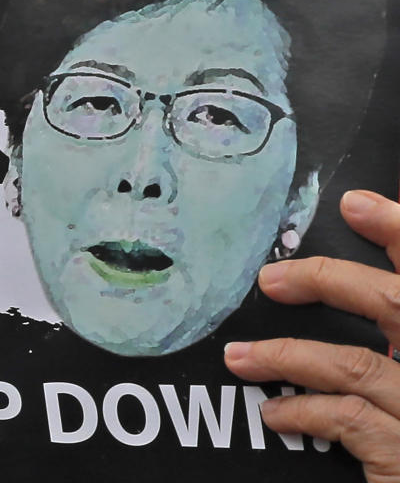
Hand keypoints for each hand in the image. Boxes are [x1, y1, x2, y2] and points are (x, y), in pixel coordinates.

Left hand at [225, 190, 399, 482]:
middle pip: (399, 304)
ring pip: (356, 365)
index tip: (354, 203)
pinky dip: (303, 410)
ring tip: (239, 357)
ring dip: (287, 356)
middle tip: (270, 279)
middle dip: (329, 281)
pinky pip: (349, 419)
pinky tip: (274, 413)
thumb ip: (393, 335)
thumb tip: (324, 291)